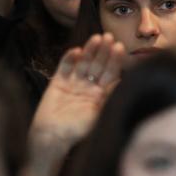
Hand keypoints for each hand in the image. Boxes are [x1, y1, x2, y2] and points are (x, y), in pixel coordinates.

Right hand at [30, 33, 126, 148]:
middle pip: (98, 65)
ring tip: (97, 38)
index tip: (120, 47)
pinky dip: (69, 59)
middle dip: (104, 51)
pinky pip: (64, 68)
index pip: (111, 73)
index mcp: (102, 94)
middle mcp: (89, 87)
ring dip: (90, 50)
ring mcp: (73, 83)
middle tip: (110, 37)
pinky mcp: (57, 83)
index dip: (115, 60)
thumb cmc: (78, 131)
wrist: (52, 138)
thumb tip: (123, 80)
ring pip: (83, 63)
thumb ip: (110, 96)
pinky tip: (77, 51)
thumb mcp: (99, 114)